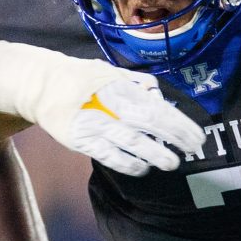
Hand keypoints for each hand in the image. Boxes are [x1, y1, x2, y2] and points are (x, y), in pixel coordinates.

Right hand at [0, 41, 205, 174]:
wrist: (43, 86)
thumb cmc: (83, 79)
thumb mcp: (111, 72)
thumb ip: (136, 84)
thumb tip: (159, 97)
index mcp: (121, 87)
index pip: (158, 108)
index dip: (180, 124)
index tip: (197, 136)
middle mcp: (112, 105)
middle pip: (150, 124)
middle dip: (175, 138)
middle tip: (193, 151)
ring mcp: (97, 124)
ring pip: (132, 142)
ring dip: (155, 154)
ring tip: (172, 163)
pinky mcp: (82, 141)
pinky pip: (109, 156)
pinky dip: (127, 164)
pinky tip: (142, 168)